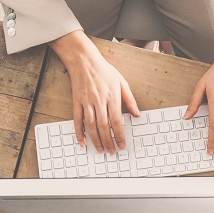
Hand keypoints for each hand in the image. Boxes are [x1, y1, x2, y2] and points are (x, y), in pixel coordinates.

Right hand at [52, 31, 139, 153]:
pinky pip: (77, 120)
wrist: (84, 61)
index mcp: (112, 97)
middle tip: (112, 151)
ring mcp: (86, 102)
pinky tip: (82, 142)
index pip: (117, 121)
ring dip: (96, 140)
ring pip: (91, 126)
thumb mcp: (122, 82)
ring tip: (100, 149)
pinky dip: (79, 132)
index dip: (119, 135)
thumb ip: (130, 99)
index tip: (122, 145)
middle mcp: (99, 101)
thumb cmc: (104, 71)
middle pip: (104, 126)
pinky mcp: (77, 102)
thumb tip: (137, 114)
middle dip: (108, 141)